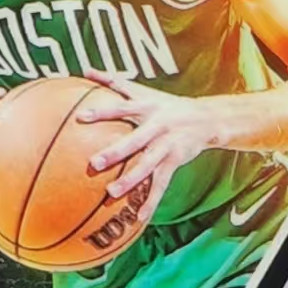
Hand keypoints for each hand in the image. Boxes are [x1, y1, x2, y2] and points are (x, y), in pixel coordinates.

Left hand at [78, 68, 212, 223]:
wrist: (206, 118)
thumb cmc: (166, 104)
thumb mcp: (143, 91)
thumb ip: (113, 82)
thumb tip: (86, 70)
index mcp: (147, 108)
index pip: (121, 108)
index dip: (102, 112)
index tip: (81, 118)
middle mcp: (157, 127)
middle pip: (135, 140)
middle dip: (116, 152)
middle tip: (94, 163)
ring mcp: (167, 146)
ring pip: (148, 166)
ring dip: (131, 181)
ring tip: (112, 193)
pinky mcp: (175, 162)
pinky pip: (161, 184)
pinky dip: (151, 200)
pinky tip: (139, 217)